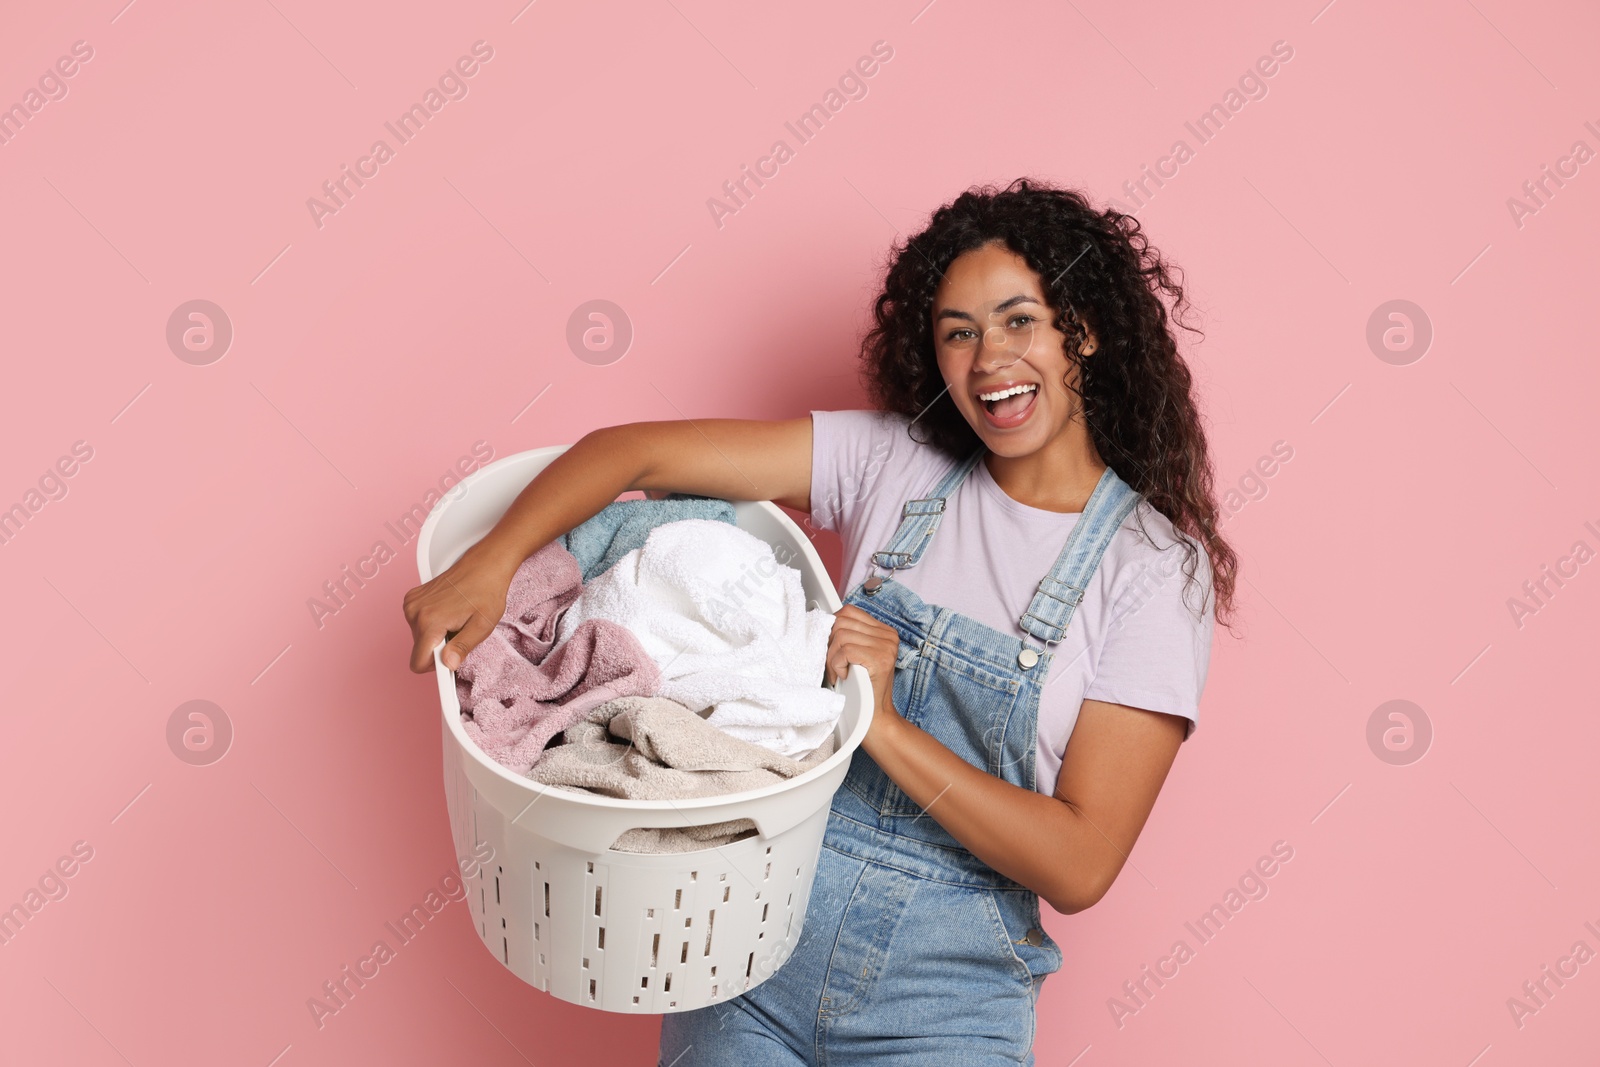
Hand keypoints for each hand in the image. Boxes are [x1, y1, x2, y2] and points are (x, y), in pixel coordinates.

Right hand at [401, 541, 519, 672]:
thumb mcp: (482, 625)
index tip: (450, 662)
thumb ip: (463, 647)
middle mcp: (415, 612)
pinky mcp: (411, 598)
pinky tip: (448, 611)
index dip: (435, 667)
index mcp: (430, 621)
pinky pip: (416, 623)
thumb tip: (448, 664)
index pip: (418, 663)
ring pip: (418, 638)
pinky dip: (431, 623)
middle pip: (420, 650)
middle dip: (439, 648)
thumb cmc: (487, 592)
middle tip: (460, 631)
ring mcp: (411, 603)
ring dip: (436, 635)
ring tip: (455, 619)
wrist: (484, 564)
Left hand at [826, 605, 905, 748]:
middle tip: (832, 665)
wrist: (874, 718)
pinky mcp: (879, 659)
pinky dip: (836, 664)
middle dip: (829, 644)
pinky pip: (845, 650)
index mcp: (884, 631)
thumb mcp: (856, 657)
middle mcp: (888, 636)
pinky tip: (843, 676)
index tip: (831, 650)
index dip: (832, 629)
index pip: (849, 612)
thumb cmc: (860, 689)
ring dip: (831, 658)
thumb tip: (824, 622)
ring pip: (840, 636)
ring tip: (837, 674)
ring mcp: (886, 646)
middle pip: (841, 622)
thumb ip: (848, 636)